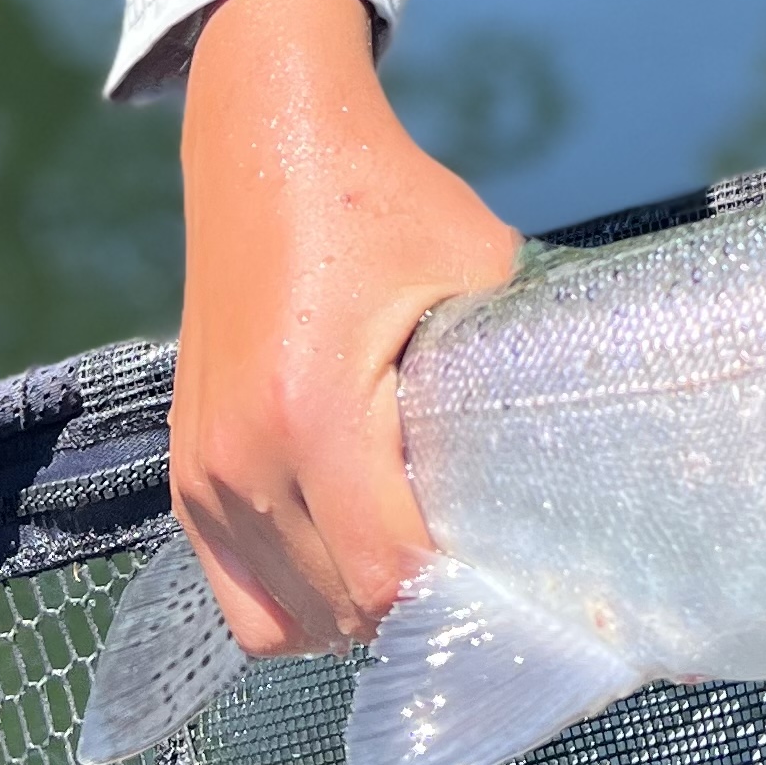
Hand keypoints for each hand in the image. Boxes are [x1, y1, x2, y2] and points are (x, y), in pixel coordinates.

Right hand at [171, 0, 521, 656]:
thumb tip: (581, 464)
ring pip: (284, 621)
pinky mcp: (184, 473)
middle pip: (340, 612)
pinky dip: (295, 596)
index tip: (511, 571)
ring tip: (414, 557)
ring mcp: (202, 474)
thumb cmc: (379, 199)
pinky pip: (237, 592)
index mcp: (314, 411)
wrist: (261, 142)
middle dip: (413, 609)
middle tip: (477, 569)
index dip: (454, 592)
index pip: (386, 575)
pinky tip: (351, 550)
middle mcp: (243, 458)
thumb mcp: (476, 267)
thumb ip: (516, 369)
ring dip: (353, 610)